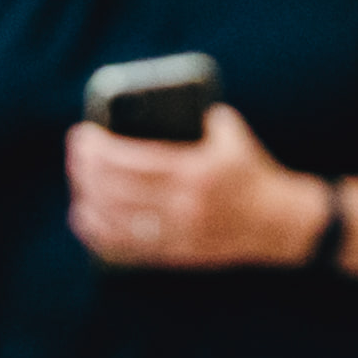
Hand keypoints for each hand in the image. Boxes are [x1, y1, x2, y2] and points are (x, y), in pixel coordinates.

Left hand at [65, 109, 322, 270]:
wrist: (281, 223)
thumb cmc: (252, 170)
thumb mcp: (230, 132)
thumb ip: (196, 115)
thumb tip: (158, 102)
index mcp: (195, 172)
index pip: (133, 161)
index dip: (101, 149)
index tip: (82, 135)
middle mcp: (184, 206)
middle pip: (118, 191)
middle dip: (88, 170)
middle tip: (76, 152)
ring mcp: (179, 234)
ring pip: (118, 222)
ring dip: (89, 199)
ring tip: (77, 180)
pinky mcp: (177, 255)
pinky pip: (128, 248)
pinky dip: (101, 233)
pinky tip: (85, 218)